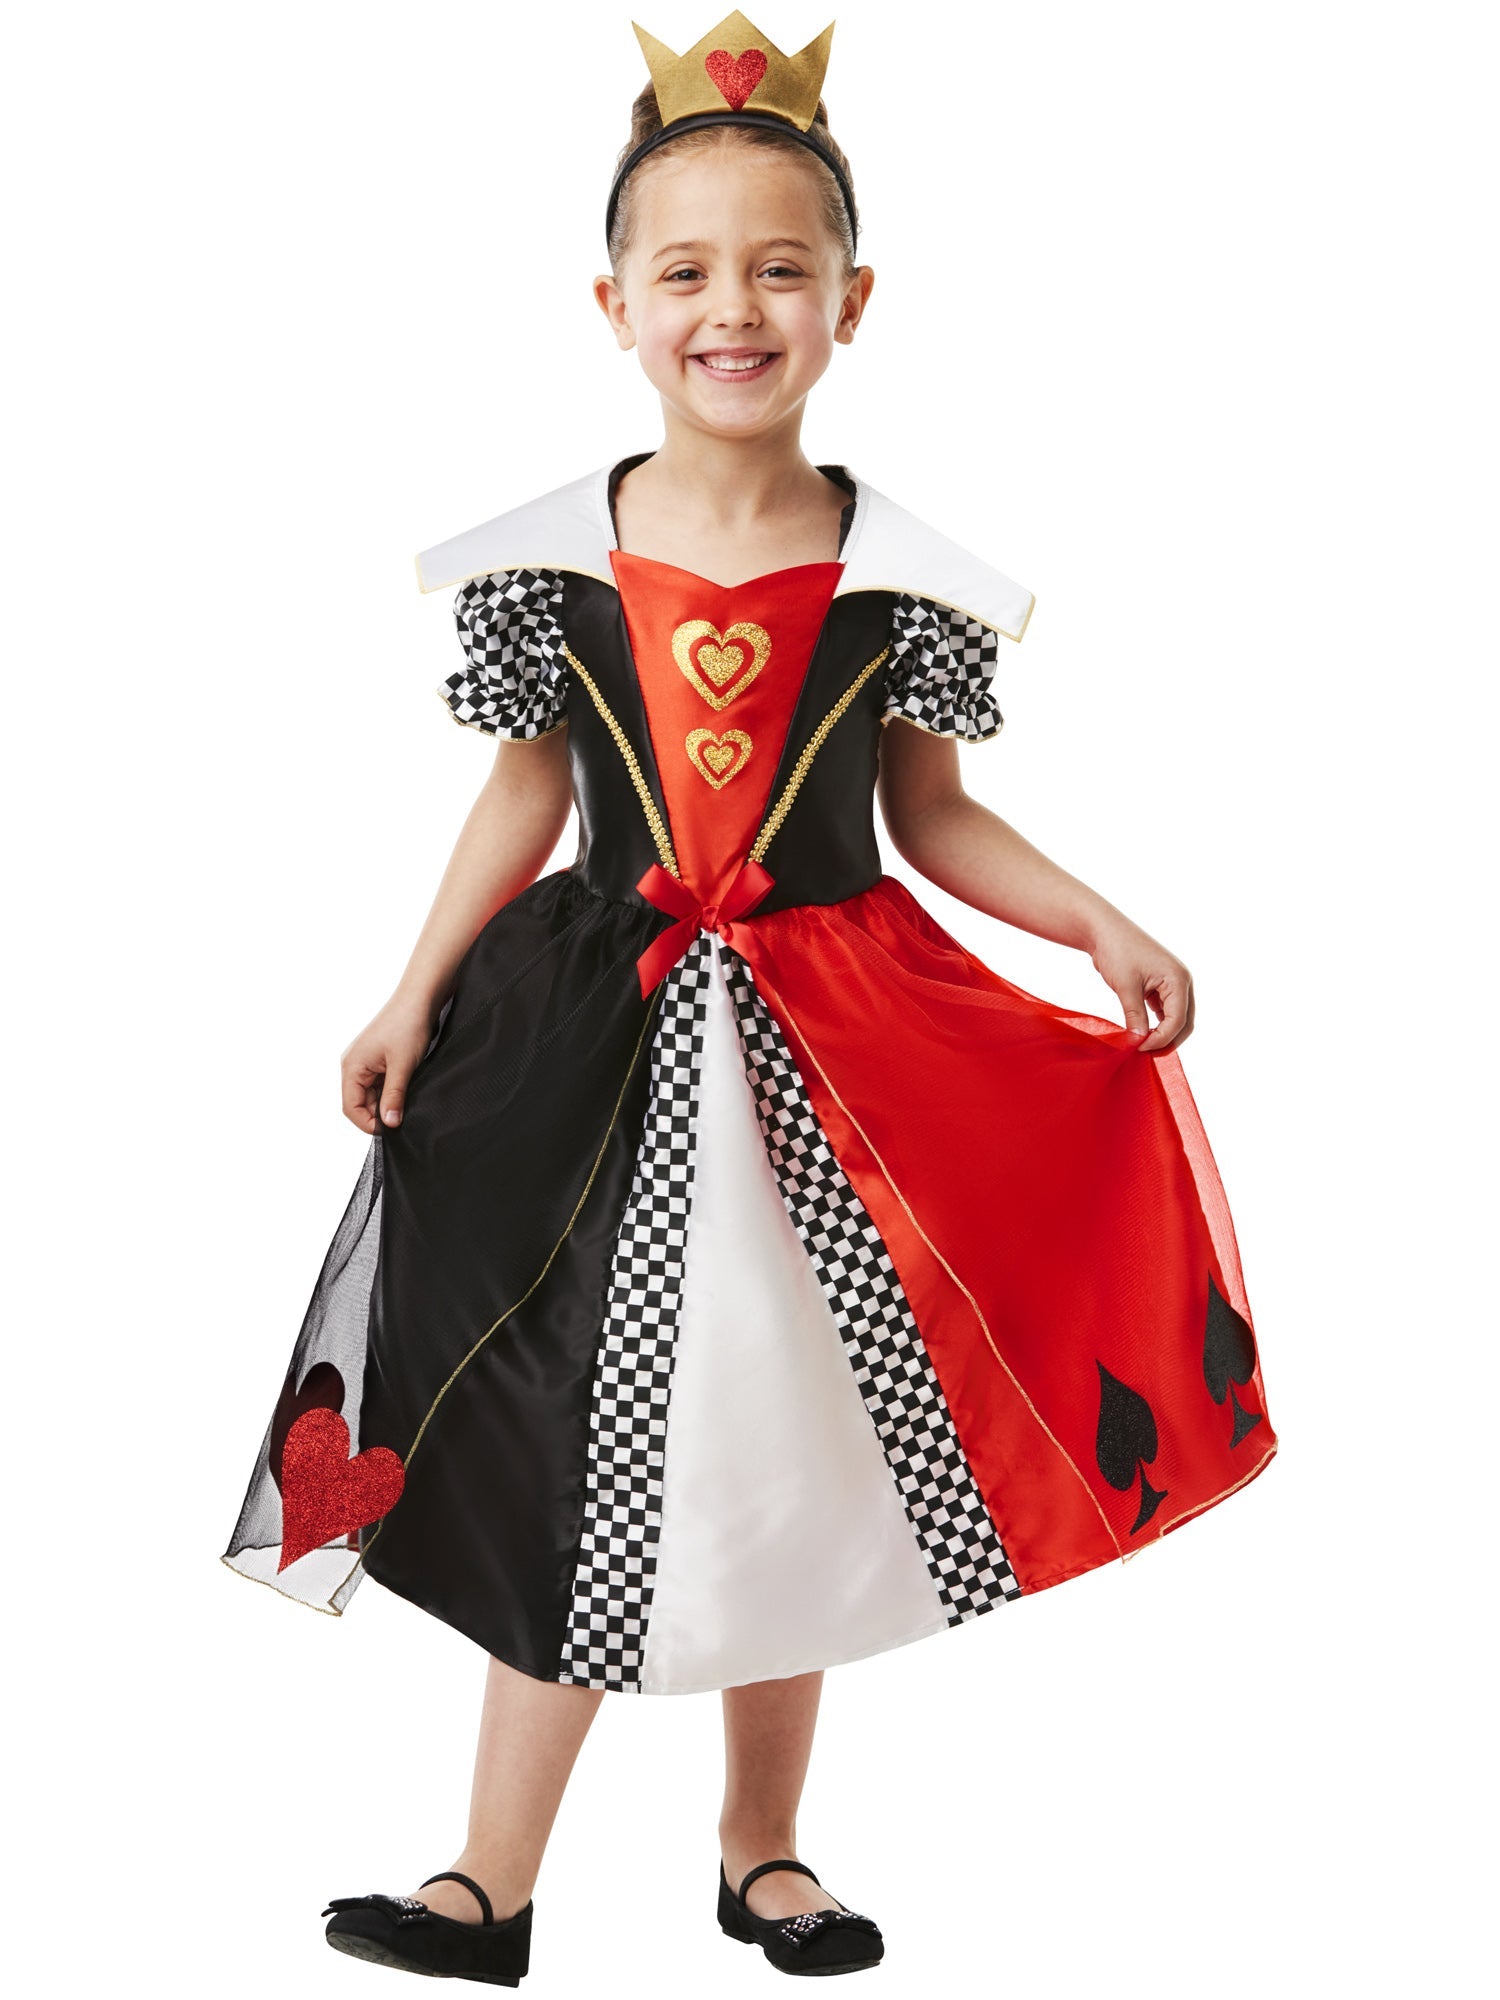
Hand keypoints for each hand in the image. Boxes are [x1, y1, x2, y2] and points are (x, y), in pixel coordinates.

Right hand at [340, 996, 438, 1133]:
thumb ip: (394, 1096)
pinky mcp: (378, 1059)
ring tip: (405, 1104)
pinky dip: (391, 1092)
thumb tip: (389, 1124)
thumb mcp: (402, 1066)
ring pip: (371, 1094)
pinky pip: (380, 1083)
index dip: (368, 1124)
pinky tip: (406, 1092)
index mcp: (351, 1066)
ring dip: (386, 1102)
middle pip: (360, 1103)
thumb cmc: (407, 1024)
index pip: (351, 1107)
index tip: (390, 1132)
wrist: (420, 998)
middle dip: (378, 1114)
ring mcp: (366, 1062)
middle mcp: (354, 1065)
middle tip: (401, 1120)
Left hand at [1089, 915, 1194, 1053]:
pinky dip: (1156, 1023)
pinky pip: (1164, 1010)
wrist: (1103, 929)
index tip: (1140, 1049)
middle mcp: (1181, 982)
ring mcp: (1172, 983)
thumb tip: (1139, 1042)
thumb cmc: (1117, 951)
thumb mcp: (1126, 987)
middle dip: (1167, 1040)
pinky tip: (1141, 1033)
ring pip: (1175, 1018)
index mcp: (1178, 980)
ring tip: (1142, 1046)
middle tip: (1145, 1054)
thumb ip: (1135, 1016)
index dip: (1161, 1039)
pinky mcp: (1160, 985)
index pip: (1178, 1020)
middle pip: (1183, 1022)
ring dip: (1162, 1033)